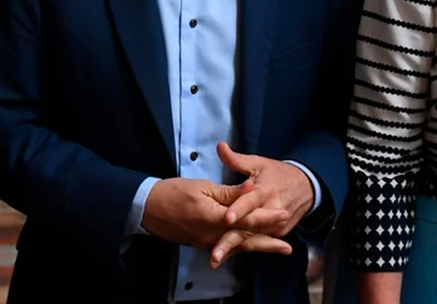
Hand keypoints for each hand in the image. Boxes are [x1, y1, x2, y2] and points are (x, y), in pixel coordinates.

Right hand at [141, 177, 288, 251]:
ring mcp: (207, 242)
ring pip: (239, 246)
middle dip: (268, 239)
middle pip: (246, 238)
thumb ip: (229, 192)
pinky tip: (255, 248)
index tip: (283, 213)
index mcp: (213, 217)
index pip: (245, 219)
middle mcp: (212, 235)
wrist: (148, 209)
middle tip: (288, 244)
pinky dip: (244, 248)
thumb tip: (252, 188)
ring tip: (280, 249)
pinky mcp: (204, 243)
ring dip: (261, 247)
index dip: (266, 216)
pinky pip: (228, 247)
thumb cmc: (173, 193)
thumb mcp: (202, 186)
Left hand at [209, 143, 315, 266]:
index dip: (239, 210)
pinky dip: (242, 248)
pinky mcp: (279, 233)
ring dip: (234, 249)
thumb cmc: (278, 174)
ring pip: (252, 238)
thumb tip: (219, 147)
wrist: (306, 186)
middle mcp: (272, 210)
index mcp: (265, 190)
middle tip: (214, 253)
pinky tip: (226, 256)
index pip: (250, 202)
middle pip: (249, 227)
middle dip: (230, 241)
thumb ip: (236, 159)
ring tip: (215, 259)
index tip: (226, 218)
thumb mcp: (258, 163)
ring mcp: (276, 224)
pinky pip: (258, 241)